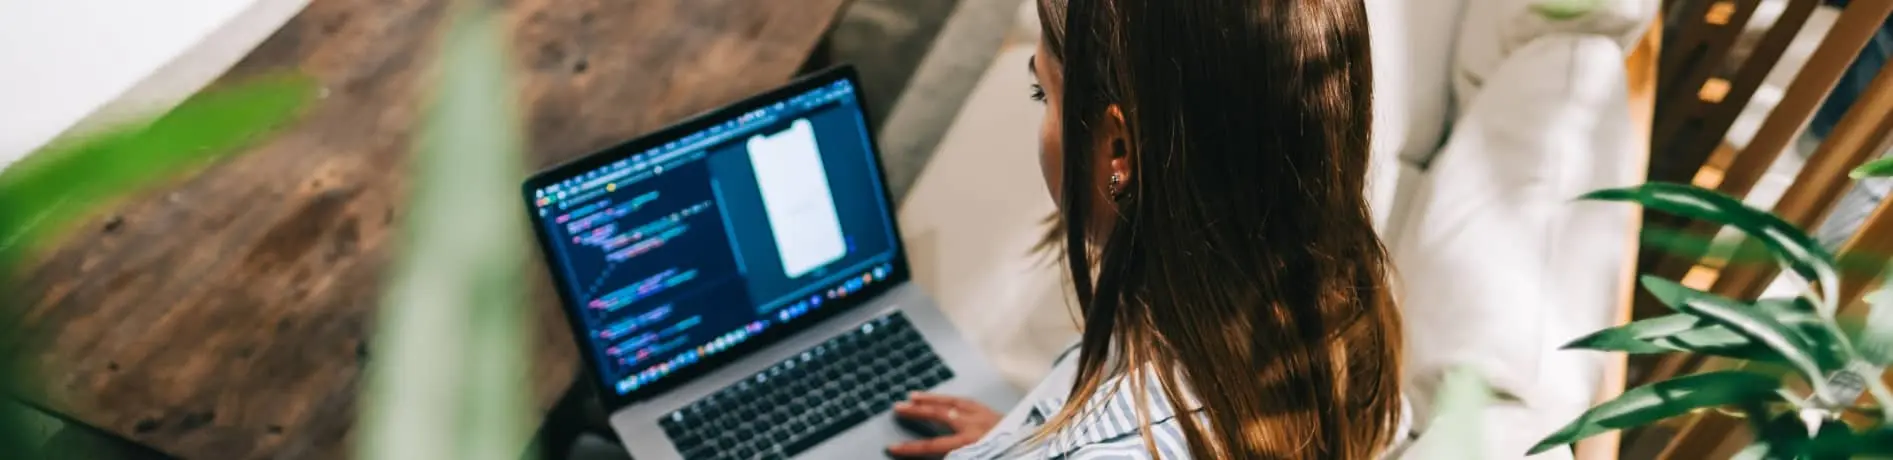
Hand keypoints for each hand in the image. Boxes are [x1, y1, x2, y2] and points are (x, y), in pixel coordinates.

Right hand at [885, 392, 1001, 458]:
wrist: (1043, 445)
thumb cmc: (1012, 453)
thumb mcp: (985, 457)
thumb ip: (961, 456)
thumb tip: (943, 455)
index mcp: (971, 444)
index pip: (933, 446)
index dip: (911, 448)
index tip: (892, 446)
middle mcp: (975, 426)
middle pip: (940, 415)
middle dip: (917, 412)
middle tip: (897, 407)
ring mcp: (985, 415)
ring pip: (953, 402)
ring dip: (932, 399)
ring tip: (913, 396)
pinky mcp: (994, 412)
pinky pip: (969, 402)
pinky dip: (954, 398)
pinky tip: (947, 398)